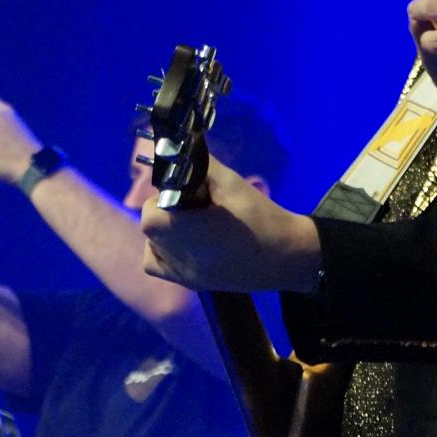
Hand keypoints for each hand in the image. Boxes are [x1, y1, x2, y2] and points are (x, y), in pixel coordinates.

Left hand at [140, 156, 321, 293]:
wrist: (287, 255)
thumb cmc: (261, 217)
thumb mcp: (232, 184)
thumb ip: (200, 166)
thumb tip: (177, 152)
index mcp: (193, 234)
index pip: (149, 214)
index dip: (163, 198)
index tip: (188, 194)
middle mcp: (182, 259)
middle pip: (151, 227)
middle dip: (166, 210)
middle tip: (196, 206)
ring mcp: (184, 276)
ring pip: (152, 244)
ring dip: (165, 229)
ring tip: (196, 225)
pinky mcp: (189, 284)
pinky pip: (156, 265)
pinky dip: (162, 250)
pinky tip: (186, 243)